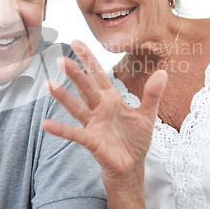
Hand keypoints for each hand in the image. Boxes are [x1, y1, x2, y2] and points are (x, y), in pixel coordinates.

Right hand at [42, 40, 166, 185]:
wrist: (132, 166)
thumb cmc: (136, 139)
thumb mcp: (147, 115)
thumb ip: (152, 94)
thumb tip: (163, 72)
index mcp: (111, 99)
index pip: (98, 75)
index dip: (88, 59)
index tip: (76, 43)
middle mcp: (99, 108)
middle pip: (85, 87)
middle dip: (74, 74)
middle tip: (61, 59)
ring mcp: (93, 124)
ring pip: (77, 107)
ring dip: (63, 97)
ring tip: (49, 84)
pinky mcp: (91, 140)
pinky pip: (74, 133)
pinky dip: (61, 129)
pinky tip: (46, 124)